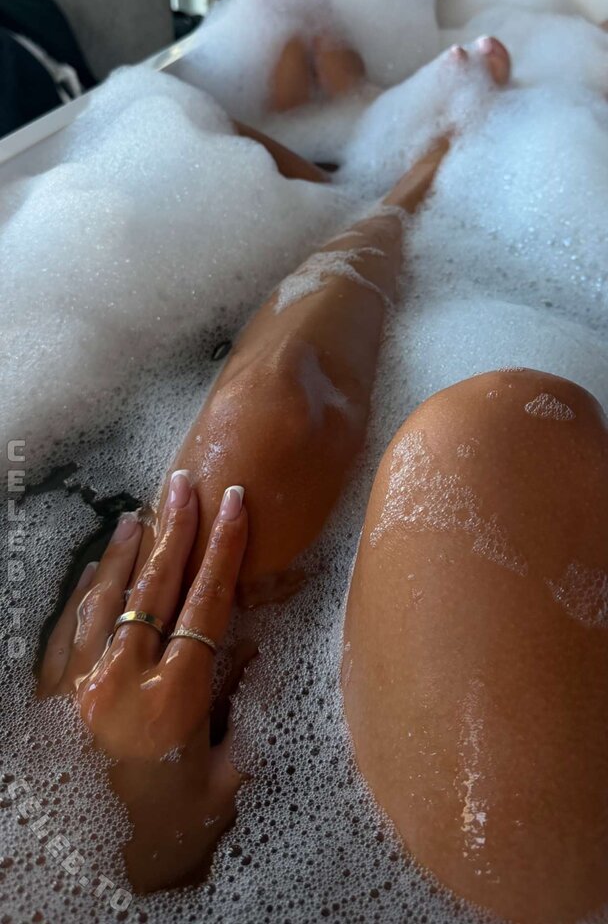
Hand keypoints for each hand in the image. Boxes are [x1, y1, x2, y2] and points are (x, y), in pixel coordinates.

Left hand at [38, 475, 248, 891]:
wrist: (85, 870)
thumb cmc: (164, 834)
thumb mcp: (219, 781)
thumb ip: (238, 710)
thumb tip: (249, 647)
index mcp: (174, 699)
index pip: (206, 605)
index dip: (224, 550)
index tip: (235, 506)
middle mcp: (122, 679)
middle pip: (156, 586)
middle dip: (178, 530)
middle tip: (190, 485)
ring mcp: (78, 681)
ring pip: (107, 595)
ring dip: (129, 549)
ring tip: (146, 510)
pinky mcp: (47, 690)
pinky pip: (69, 622)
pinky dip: (87, 586)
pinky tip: (98, 562)